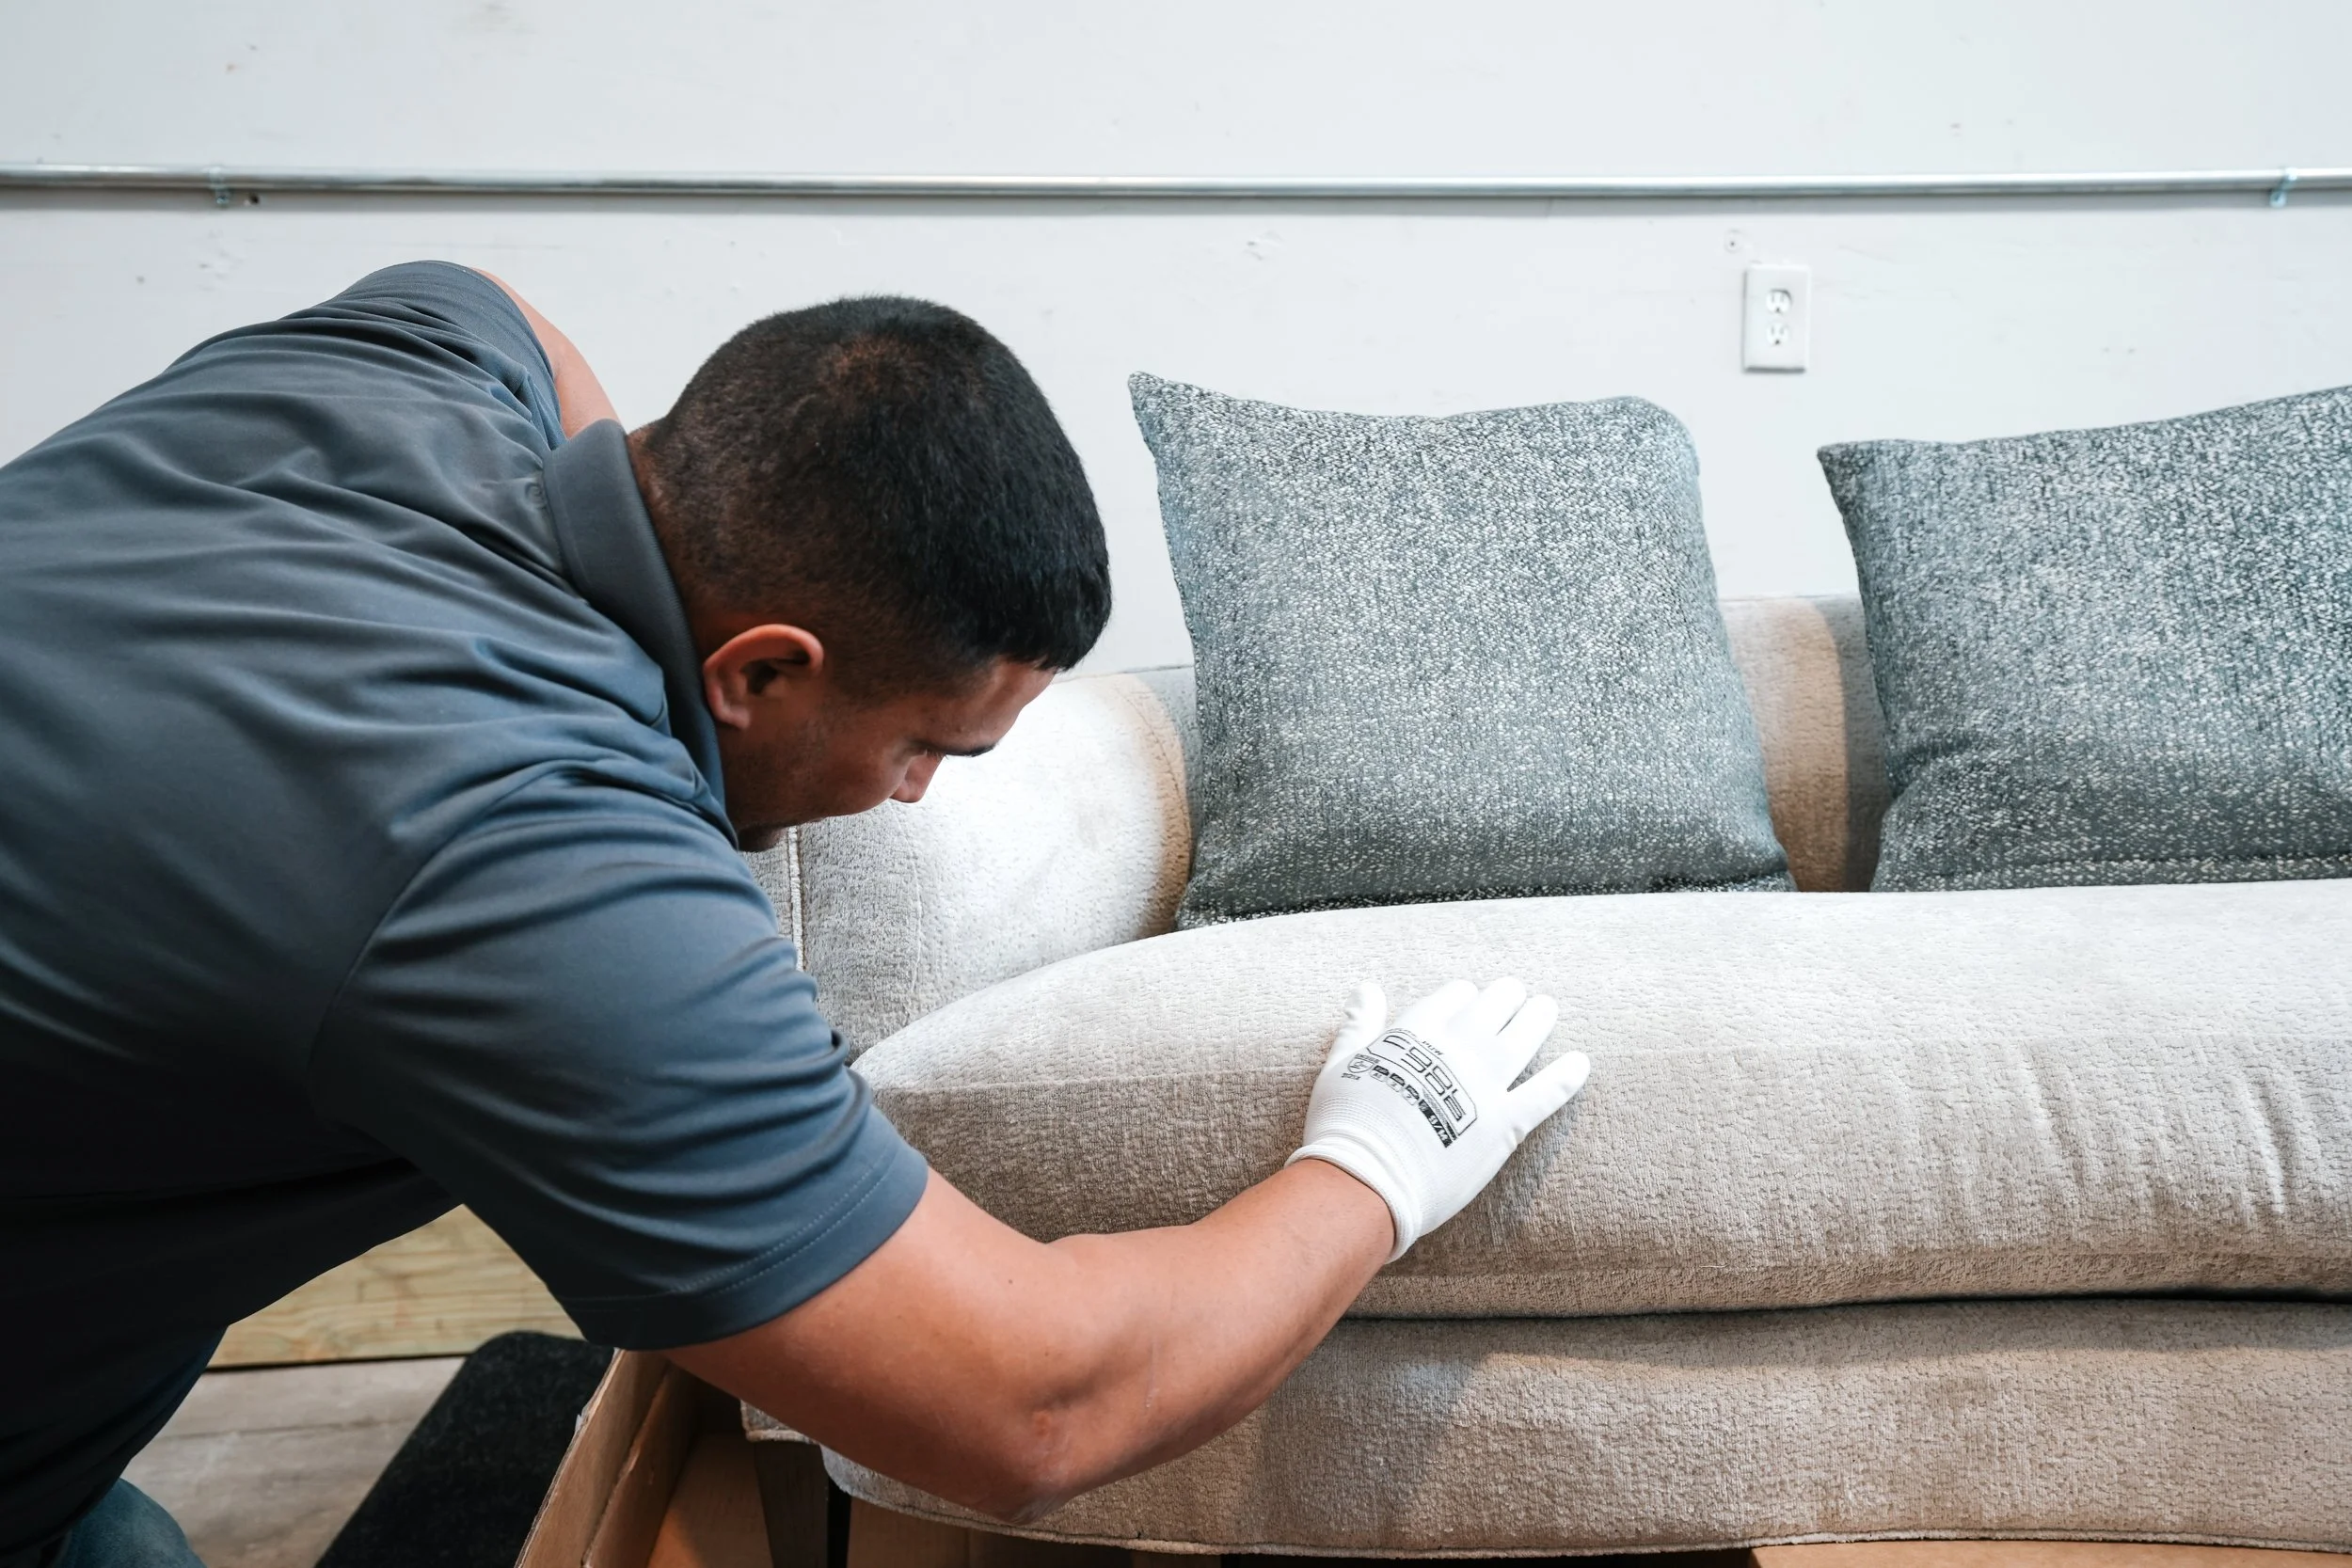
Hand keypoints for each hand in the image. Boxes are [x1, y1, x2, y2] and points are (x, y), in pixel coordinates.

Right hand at [1287, 978, 1588, 1261]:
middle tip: (1517, 992)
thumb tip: (1365, 987)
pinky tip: (1581, 1063)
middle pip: (1492, 1007)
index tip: (1469, 997)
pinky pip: (1546, 1093)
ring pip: (1523, 1037)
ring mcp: (1484, 1085)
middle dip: (1506, 997)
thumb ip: (1358, 1024)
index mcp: (1417, 1032)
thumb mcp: (1340, 1065)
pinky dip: (1566, 1077)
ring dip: (1538, 1017)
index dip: (1463, 996)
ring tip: (1547, 1006)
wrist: (1366, 1180)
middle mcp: (1456, 1049)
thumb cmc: (1344, 1126)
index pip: (1452, 997)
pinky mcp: (1505, 1123)